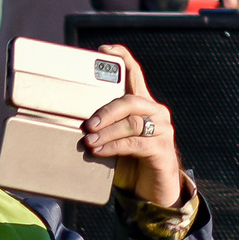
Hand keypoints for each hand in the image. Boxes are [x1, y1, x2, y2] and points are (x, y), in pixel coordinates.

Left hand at [81, 44, 183, 207]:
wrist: (154, 189)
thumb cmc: (130, 162)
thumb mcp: (115, 139)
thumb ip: (103, 128)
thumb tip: (76, 124)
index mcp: (143, 104)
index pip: (135, 73)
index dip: (122, 58)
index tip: (105, 50)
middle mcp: (156, 112)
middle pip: (130, 100)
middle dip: (106, 111)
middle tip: (87, 124)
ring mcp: (162, 130)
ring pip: (132, 123)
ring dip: (107, 132)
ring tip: (89, 141)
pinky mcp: (163, 149)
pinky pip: (135, 144)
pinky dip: (114, 147)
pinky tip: (100, 150)